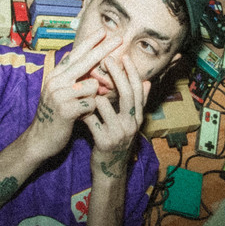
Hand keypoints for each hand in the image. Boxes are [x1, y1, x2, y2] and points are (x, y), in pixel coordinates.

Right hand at [29, 29, 121, 158]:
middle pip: (85, 62)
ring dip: (94, 97)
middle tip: (120, 38)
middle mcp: (56, 81)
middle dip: (105, 49)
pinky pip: (92, 103)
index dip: (90, 43)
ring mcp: (60, 94)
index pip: (76, 54)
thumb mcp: (59, 93)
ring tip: (82, 109)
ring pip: (93, 85)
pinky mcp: (66, 109)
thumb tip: (76, 58)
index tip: (104, 32)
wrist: (40, 139)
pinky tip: (80, 117)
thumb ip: (70, 77)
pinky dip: (91, 111)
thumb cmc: (55, 116)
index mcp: (56, 75)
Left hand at [83, 55, 150, 178]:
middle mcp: (131, 124)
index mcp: (137, 117)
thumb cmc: (116, 139)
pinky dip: (83, 111)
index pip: (138, 90)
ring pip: (105, 105)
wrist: (109, 170)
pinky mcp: (104, 142)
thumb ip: (137, 103)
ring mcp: (119, 133)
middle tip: (107, 58)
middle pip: (127, 94)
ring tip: (85, 84)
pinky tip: (76, 107)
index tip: (123, 55)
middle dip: (117, 74)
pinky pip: (91, 120)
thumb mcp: (129, 122)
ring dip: (94, 93)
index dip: (131, 72)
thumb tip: (148, 81)